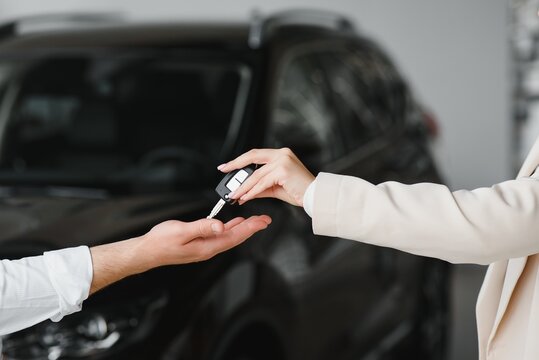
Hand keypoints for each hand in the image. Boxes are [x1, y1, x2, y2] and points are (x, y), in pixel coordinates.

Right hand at [138, 215, 270, 268]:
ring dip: (243, 228)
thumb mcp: (181, 231)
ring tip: (254, 221)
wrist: (147, 251)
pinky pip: (220, 236)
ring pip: (229, 237)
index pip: (234, 237)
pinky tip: (233, 224)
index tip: (262, 221)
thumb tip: (221, 226)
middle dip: (252, 228)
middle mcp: (208, 249)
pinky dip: (230, 228)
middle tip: (265, 220)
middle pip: (236, 237)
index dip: (250, 228)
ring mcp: (204, 247)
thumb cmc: (161, 242)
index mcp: (207, 247)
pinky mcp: (199, 244)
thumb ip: (202, 227)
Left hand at [218, 148, 314, 206]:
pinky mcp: (283, 170)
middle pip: (252, 157)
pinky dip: (252, 191)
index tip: (227, 165)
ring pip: (256, 175)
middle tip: (223, 170)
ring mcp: (282, 160)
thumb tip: (244, 191)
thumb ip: (260, 187)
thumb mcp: (275, 188)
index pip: (255, 154)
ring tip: (234, 194)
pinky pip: (262, 182)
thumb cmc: (299, 192)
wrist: (316, 196)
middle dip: (235, 165)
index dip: (240, 160)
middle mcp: (281, 154)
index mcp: (281, 154)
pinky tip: (245, 197)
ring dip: (243, 186)